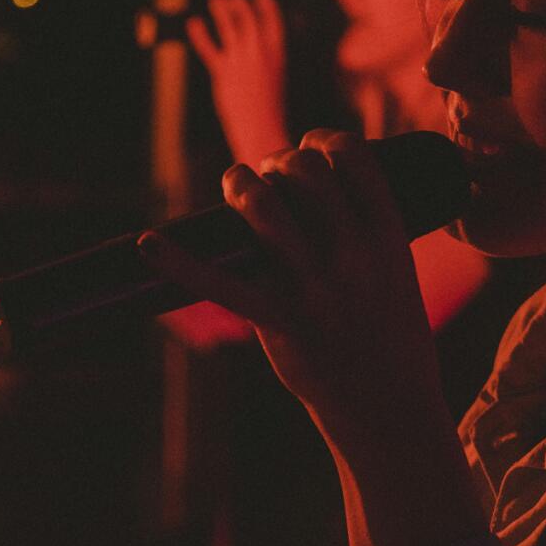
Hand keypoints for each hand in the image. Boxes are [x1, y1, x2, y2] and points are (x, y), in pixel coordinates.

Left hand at [138, 129, 440, 435]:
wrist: (388, 405)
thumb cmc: (391, 333)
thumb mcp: (396, 272)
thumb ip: (361, 235)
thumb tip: (311, 188)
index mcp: (389, 240)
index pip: (355, 159)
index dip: (326, 140)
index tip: (314, 146)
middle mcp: (353, 258)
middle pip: (305, 173)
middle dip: (282, 160)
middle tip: (274, 175)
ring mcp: (313, 290)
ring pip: (264, 208)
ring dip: (243, 183)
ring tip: (240, 185)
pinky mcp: (279, 321)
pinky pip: (220, 286)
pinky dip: (179, 262)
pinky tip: (149, 244)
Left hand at [189, 0, 291, 166]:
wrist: (263, 129)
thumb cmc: (272, 110)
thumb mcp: (277, 78)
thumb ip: (266, 59)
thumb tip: (255, 45)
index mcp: (278, 53)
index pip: (273, 20)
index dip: (266, 4)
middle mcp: (259, 51)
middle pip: (248, 18)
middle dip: (240, 4)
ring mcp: (240, 60)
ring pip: (229, 26)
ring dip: (222, 10)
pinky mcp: (223, 72)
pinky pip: (209, 48)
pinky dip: (200, 34)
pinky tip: (194, 23)